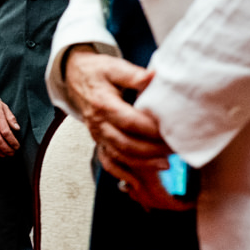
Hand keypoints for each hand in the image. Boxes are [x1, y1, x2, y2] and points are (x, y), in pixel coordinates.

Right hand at [64, 47, 190, 209]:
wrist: (74, 75)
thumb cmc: (96, 71)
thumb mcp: (114, 67)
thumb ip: (133, 75)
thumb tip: (154, 76)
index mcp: (102, 104)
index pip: (129, 121)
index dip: (150, 129)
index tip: (170, 131)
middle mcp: (98, 123)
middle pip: (125, 143)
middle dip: (151, 150)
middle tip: (174, 150)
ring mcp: (97, 134)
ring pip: (119, 155)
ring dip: (142, 163)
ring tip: (165, 164)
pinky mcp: (98, 140)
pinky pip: (107, 161)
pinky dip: (121, 173)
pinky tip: (137, 182)